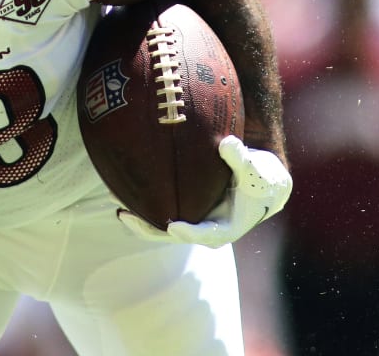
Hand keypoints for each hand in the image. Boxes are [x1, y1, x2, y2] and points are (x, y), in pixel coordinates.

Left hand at [118, 135, 291, 247]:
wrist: (261, 184)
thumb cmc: (260, 178)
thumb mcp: (256, 169)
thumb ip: (240, 158)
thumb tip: (227, 143)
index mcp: (225, 229)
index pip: (205, 236)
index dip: (190, 233)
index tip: (173, 228)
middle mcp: (205, 230)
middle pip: (172, 235)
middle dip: (148, 227)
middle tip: (126, 216)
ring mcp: (193, 223)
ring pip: (161, 227)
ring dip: (139, 219)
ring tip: (117, 206)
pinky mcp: (186, 213)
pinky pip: (161, 213)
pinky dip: (144, 206)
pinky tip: (123, 193)